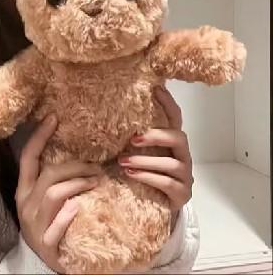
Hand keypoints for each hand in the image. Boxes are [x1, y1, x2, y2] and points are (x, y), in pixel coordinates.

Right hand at [16, 115, 101, 272]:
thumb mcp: (49, 200)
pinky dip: (66, 216)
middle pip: (48, 174)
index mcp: (25, 190)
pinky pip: (55, 227)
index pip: (28, 157)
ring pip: (54, 194)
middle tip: (97, 166)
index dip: (39, 136)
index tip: (53, 117)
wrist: (59, 266)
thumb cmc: (55, 225)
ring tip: (97, 181)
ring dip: (78, 184)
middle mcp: (26, 205)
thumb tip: (77, 149)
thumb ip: (56, 179)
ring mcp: (34, 226)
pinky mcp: (46, 247)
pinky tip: (78, 207)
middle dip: (75, 166)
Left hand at [119, 86, 193, 213]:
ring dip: (145, 161)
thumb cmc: (144, 174)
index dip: (168, 103)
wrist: (155, 207)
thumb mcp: (138, 153)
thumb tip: (109, 115)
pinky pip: (167, 183)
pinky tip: (131, 174)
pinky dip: (147, 177)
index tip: (157, 87)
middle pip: (179, 138)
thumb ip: (133, 137)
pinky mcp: (182, 193)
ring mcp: (185, 175)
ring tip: (123, 161)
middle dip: (156, 136)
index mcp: (172, 142)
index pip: (175, 117)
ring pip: (171, 163)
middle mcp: (183, 156)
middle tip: (133, 138)